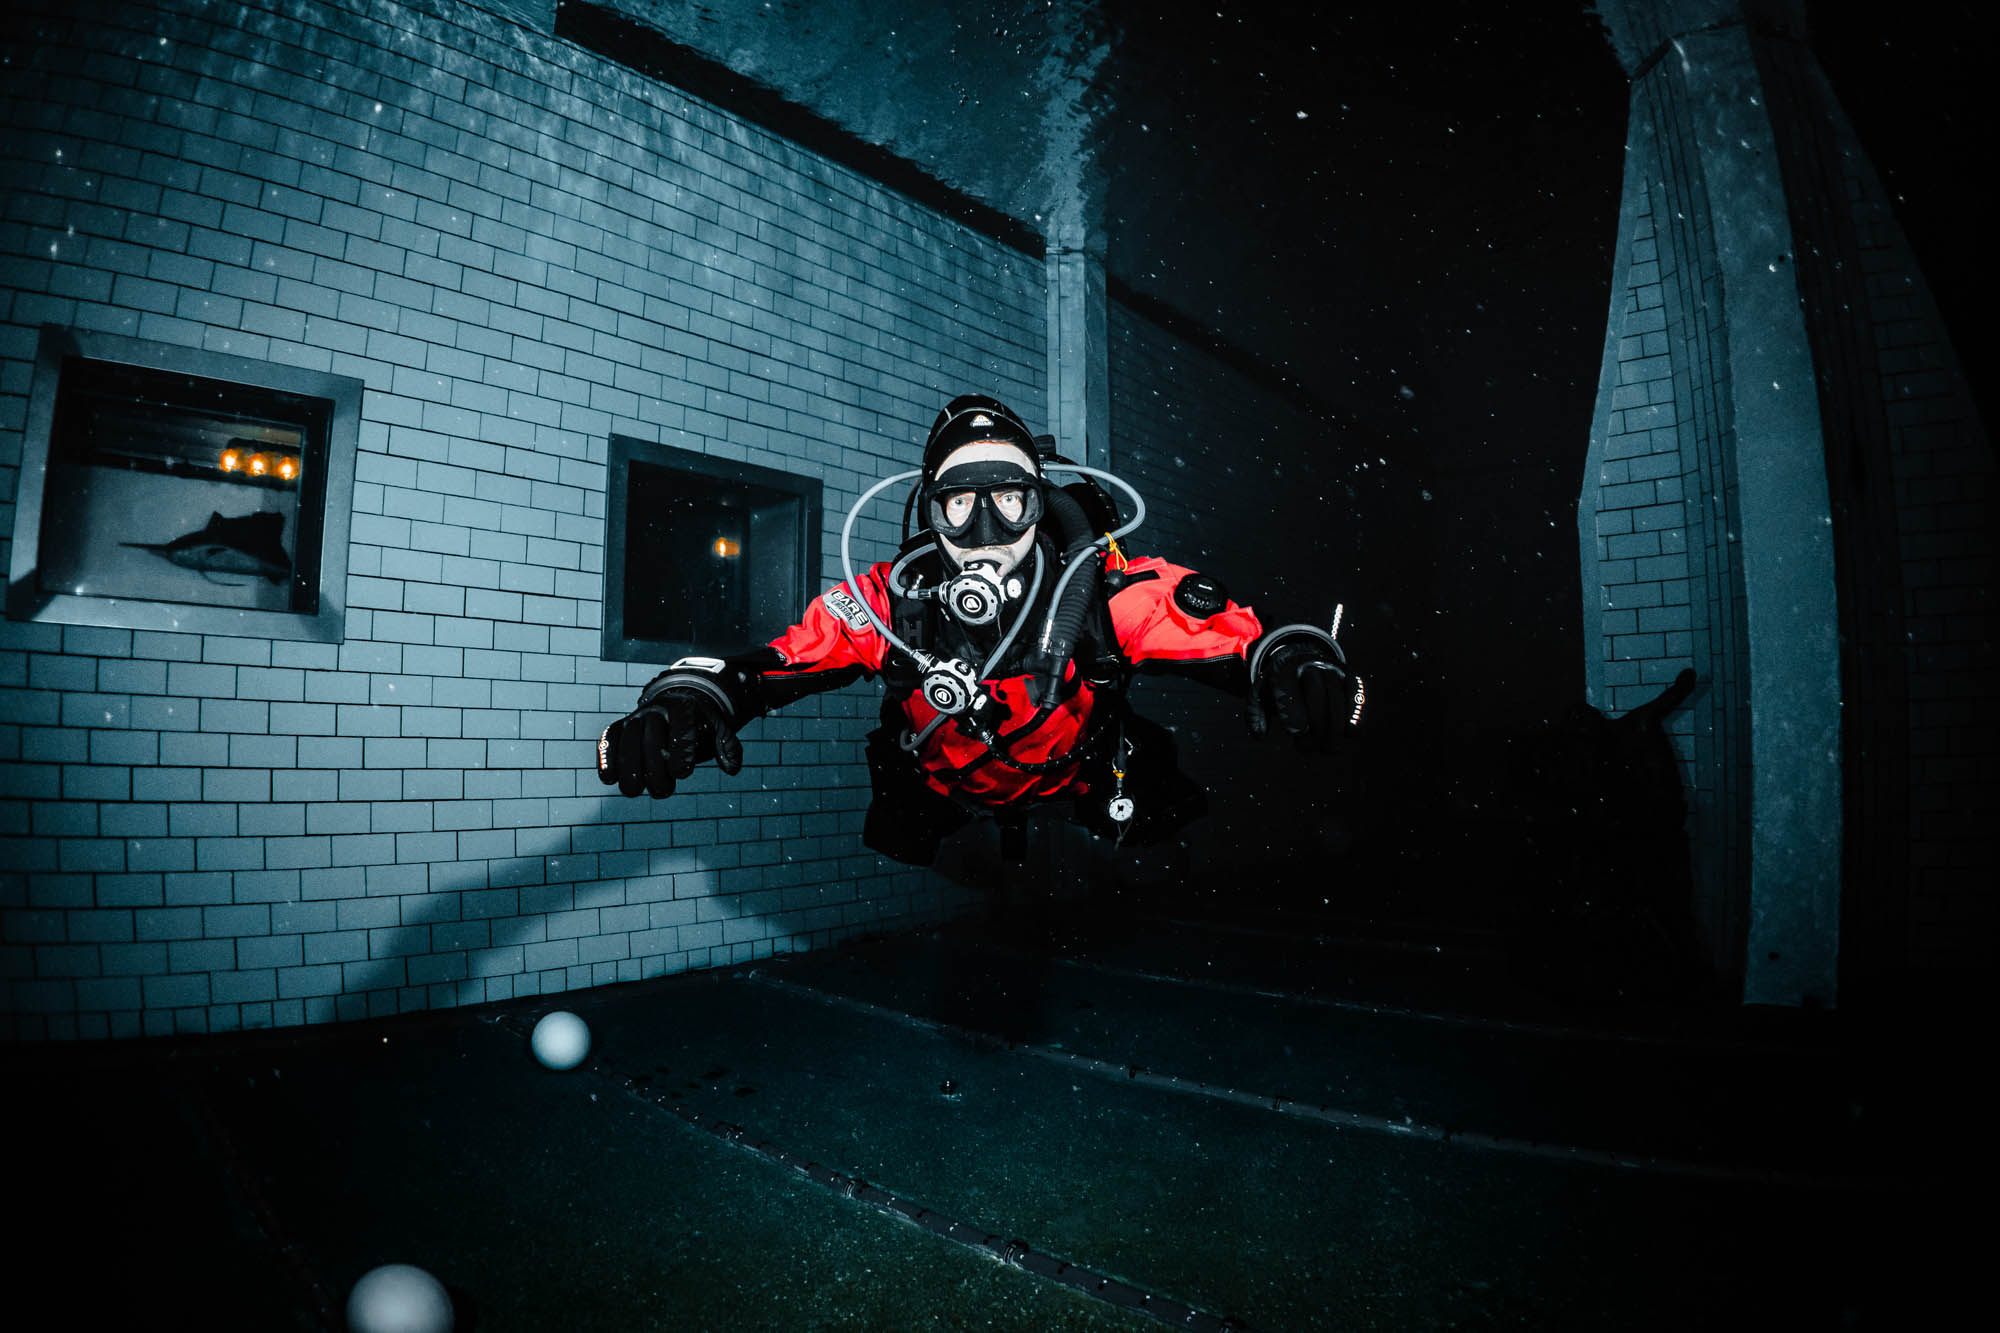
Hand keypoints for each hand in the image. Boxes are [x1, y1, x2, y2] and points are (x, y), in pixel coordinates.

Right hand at [596, 684, 741, 798]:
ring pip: (627, 743)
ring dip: (629, 770)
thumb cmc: (699, 725)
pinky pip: (608, 740)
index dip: (680, 755)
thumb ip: (728, 747)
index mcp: (683, 708)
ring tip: (634, 790)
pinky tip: (609, 779)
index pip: (680, 732)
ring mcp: (635, 717)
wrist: (675, 705)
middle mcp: (656, 710)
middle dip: (655, 770)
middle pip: (651, 741)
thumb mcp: (718, 729)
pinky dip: (606, 759)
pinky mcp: (619, 727)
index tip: (681, 774)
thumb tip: (731, 769)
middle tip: (663, 790)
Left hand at [1249, 636, 1361, 751]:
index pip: (1289, 690)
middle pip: (1317, 696)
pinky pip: (1356, 695)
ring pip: (1338, 698)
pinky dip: (1355, 715)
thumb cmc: (1279, 684)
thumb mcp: (1261, 692)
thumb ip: (1255, 714)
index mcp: (1284, 668)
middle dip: (1316, 727)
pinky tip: (1349, 732)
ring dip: (1335, 729)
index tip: (1297, 733)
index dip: (1293, 713)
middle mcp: (1310, 665)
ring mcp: (1332, 669)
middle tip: (1309, 748)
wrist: (1300, 657)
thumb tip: (1260, 735)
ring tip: (1328, 748)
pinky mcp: (1349, 676)